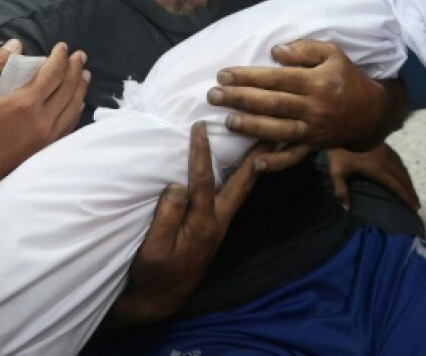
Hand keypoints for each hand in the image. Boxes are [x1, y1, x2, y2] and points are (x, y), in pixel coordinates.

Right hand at [0, 39, 87, 197]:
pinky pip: (68, 126)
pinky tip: (77, 105)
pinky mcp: (44, 150)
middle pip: (68, 89)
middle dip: (76, 69)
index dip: (60, 57)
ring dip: (80, 88)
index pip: (53, 73)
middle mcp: (43, 121)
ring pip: (73, 108)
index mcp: (26, 104)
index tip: (63, 46)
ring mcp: (46, 138)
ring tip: (85, 75)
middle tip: (80, 56)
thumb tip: (15, 44)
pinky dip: (76, 110)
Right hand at [110, 122, 266, 324]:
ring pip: (243, 187)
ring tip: (267, 140)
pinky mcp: (216, 225)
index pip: (204, 181)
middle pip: (243, 182)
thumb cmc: (153, 274)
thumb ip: (166, 218)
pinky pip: (235, 193)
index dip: (201, 153)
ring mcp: (220, 223)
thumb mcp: (153, 249)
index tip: (199, 127)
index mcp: (203, 224)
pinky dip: (243, 175)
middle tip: (272, 129)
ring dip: (254, 162)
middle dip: (257, 154)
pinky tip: (246, 165)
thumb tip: (177, 185)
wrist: (160, 299)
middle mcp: (219, 221)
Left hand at [208, 39, 396, 171]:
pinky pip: (294, 157)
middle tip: (214, 96)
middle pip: (272, 104)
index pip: (277, 79)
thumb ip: (305, 50)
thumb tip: (276, 52)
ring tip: (228, 121)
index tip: (224, 75)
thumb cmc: (347, 77)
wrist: (371, 111)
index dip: (248, 77)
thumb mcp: (333, 53)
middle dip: (240, 99)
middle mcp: (314, 107)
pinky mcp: (314, 146)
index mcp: (317, 82)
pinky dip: (276, 163)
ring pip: (278, 130)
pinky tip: (256, 164)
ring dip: (252, 127)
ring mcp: (314, 130)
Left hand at [327, 144, 419, 211]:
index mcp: (377, 169)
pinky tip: (403, 175)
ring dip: (409, 182)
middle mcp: (386, 161)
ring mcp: (386, 152)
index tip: (414, 208)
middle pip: (403, 179)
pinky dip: (404, 171)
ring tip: (412, 193)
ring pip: (403, 169)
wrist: (342, 127)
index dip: (406, 197)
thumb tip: (346, 210)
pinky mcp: (385, 146)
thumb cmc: (339, 152)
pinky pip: (399, 161)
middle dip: (411, 192)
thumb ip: (341, 191)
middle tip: (417, 205)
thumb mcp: (337, 172)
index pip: (396, 186)